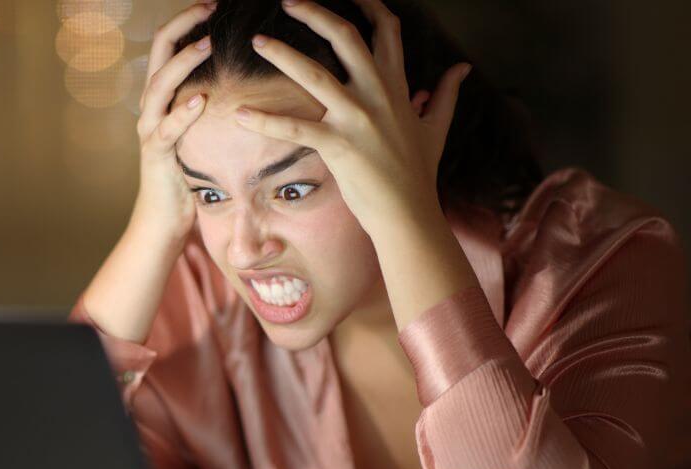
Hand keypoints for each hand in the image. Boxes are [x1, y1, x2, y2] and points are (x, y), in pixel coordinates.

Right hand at [131, 1, 214, 241]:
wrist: (165, 217)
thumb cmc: (190, 172)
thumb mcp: (201, 129)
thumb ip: (209, 101)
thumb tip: (242, 75)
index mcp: (163, 95)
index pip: (169, 44)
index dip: (188, 19)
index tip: (213, 3)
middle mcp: (151, 106)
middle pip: (159, 52)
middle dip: (184, 25)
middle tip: (210, 7)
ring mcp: (150, 129)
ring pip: (159, 85)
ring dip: (185, 62)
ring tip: (207, 44)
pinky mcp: (156, 154)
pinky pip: (167, 129)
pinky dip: (182, 112)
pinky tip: (201, 99)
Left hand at [234, 0, 470, 234]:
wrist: (409, 213)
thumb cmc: (419, 172)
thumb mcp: (436, 127)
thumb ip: (446, 93)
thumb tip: (461, 68)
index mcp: (397, 86)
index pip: (386, 32)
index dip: (369, 6)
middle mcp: (376, 94)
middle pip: (345, 38)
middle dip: (315, 14)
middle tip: (288, 1)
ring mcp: (356, 118)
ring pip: (314, 74)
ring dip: (282, 54)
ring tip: (257, 40)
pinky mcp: (337, 146)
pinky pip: (294, 128)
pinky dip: (264, 121)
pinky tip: (240, 114)